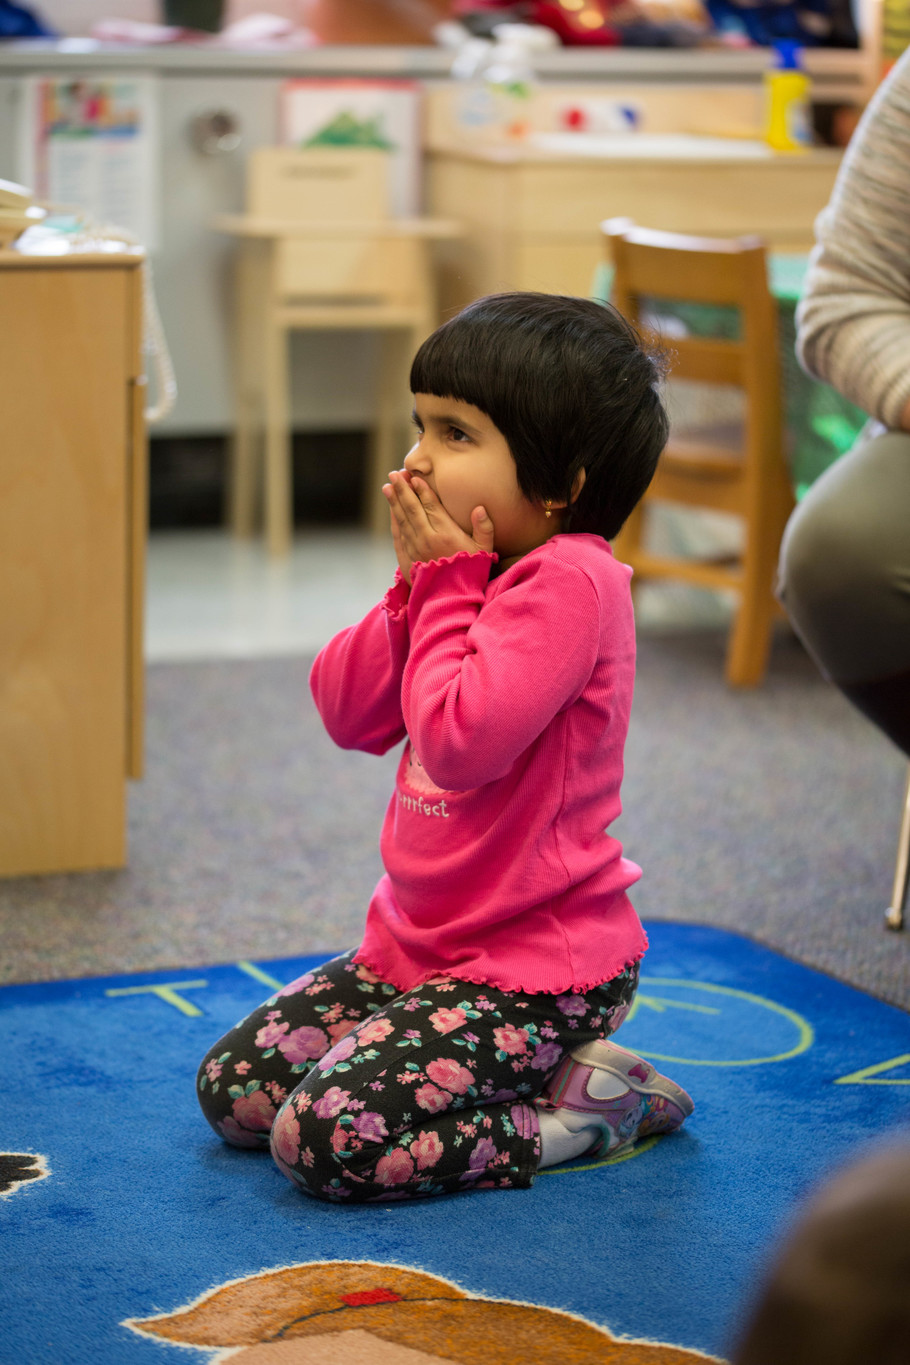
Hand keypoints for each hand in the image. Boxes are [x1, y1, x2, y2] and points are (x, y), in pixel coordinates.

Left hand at [383, 469, 494, 585]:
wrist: (451, 599)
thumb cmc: (471, 574)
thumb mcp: (484, 552)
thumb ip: (484, 529)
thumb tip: (480, 508)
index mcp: (446, 534)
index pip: (431, 506)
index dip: (422, 490)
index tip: (414, 477)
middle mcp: (427, 538)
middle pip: (412, 508)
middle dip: (403, 490)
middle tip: (395, 474)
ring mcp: (414, 549)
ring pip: (402, 520)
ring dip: (394, 501)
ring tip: (388, 486)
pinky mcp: (406, 559)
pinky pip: (398, 535)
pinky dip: (394, 520)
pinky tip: (392, 510)